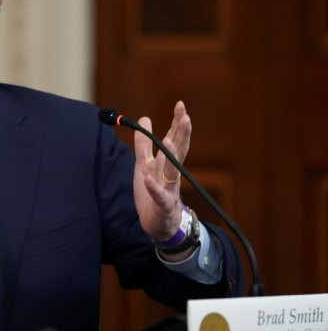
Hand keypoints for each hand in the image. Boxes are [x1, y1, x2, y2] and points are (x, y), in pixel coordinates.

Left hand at [132, 101, 190, 243]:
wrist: (158, 224)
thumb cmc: (153, 192)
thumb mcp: (144, 165)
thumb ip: (144, 144)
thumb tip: (145, 119)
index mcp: (167, 163)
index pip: (175, 139)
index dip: (178, 123)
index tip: (181, 105)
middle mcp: (171, 174)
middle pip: (178, 151)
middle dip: (182, 133)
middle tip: (186, 116)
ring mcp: (169, 189)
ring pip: (172, 171)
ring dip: (171, 155)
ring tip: (170, 140)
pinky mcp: (162, 205)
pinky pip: (158, 196)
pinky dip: (154, 188)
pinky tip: (148, 179)